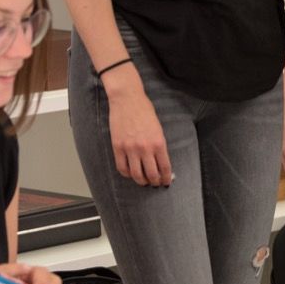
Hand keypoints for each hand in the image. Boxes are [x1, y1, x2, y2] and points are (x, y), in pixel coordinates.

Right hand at [101, 65, 172, 186]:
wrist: (127, 100)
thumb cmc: (145, 111)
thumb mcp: (158, 128)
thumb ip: (159, 145)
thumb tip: (160, 160)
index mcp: (158, 142)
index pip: (164, 167)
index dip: (166, 178)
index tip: (167, 182)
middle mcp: (145, 148)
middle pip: (151, 174)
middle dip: (155, 182)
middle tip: (155, 183)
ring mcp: (130, 149)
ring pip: (136, 175)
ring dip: (141, 181)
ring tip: (144, 181)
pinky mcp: (118, 147)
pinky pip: (122, 168)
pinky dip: (127, 174)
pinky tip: (131, 173)